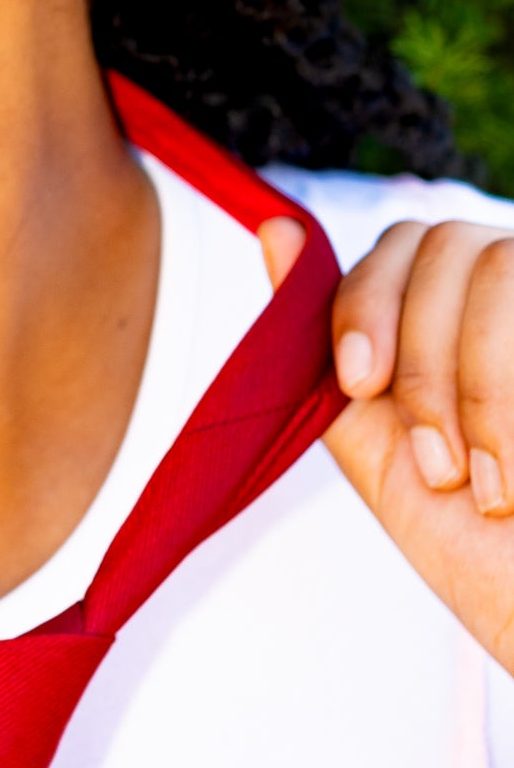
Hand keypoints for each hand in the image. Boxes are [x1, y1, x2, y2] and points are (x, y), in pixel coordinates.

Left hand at [307, 219, 513, 676]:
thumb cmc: (479, 540)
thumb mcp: (382, 444)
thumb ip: (327, 349)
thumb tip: (277, 227)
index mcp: (465, 306)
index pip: (403, 242)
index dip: (366, 302)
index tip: (358, 384)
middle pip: (447, 243)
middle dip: (421, 359)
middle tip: (437, 465)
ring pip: (497, 264)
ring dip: (478, 386)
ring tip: (486, 483)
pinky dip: (510, 398)